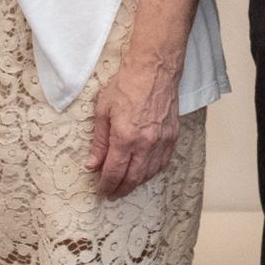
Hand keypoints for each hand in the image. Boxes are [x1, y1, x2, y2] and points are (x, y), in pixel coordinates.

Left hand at [87, 47, 186, 196]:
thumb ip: (99, 142)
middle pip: (133, 178)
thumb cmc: (127, 85)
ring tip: (125, 185)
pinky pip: (162, 163)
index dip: (106, 185)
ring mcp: (161, 141)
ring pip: (149, 174)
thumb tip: (92, 164)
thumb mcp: (103, 111)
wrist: (154, 70)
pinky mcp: (172, 137)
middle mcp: (145, 143)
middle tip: (112, 194)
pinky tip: (144, 173)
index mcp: (125, 137)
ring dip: (136, 183)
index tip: (101, 191)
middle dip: (121, 189)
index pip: (114, 172)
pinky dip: (152, 172)